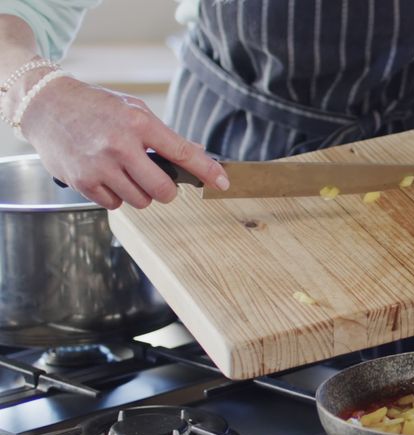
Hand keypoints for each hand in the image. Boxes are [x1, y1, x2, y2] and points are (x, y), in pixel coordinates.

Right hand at [19, 77, 227, 209]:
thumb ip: (164, 135)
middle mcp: (119, 145)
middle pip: (163, 190)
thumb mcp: (133, 110)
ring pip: (140, 201)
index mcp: (138, 123)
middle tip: (158, 180)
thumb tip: (197, 153)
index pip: (182, 152)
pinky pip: (114, 204)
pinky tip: (106, 176)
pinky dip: (115, 196)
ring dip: (139, 193)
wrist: (44, 104)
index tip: (223, 182)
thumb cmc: (94, 107)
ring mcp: (99, 165)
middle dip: (166, 190)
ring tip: (125, 173)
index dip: (207, 170)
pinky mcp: (82, 181)